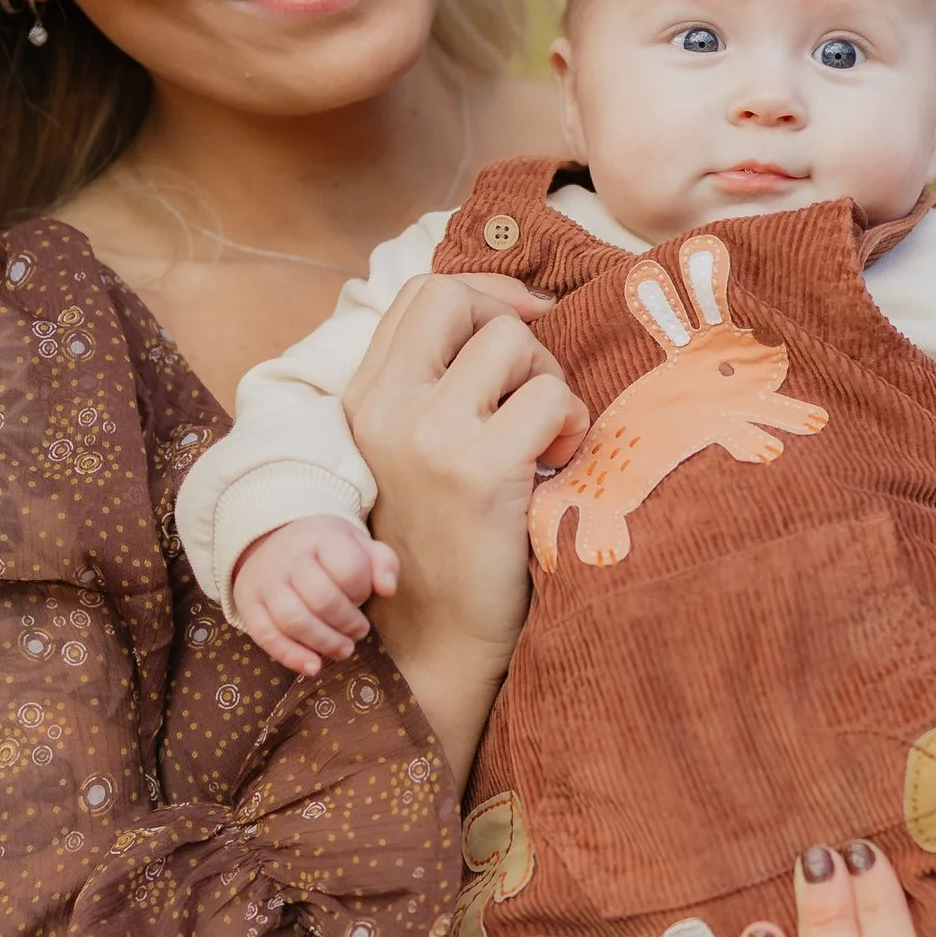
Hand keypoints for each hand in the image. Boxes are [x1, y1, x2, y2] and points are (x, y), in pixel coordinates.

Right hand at [233, 514, 399, 675]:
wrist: (273, 539)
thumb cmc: (326, 550)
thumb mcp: (358, 545)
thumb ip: (383, 562)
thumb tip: (388, 590)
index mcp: (321, 537)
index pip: (349, 569)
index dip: (362, 591)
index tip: (362, 596)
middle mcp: (289, 557)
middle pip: (322, 599)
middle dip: (348, 623)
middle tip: (359, 632)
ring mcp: (265, 581)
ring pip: (293, 620)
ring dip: (324, 642)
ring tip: (343, 649)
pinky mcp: (249, 603)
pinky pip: (266, 635)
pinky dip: (291, 656)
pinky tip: (313, 667)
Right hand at [344, 271, 586, 780]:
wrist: (438, 643)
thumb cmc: (445, 544)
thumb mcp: (415, 453)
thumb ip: (438, 385)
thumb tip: (515, 309)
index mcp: (364, 399)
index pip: (422, 293)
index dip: (483, 296)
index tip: (524, 327)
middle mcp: (385, 408)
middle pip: (459, 299)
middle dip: (514, 328)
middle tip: (531, 390)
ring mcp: (426, 436)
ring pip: (512, 341)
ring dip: (548, 381)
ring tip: (544, 438)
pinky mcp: (476, 471)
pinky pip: (549, 398)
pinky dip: (571, 422)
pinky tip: (557, 463)